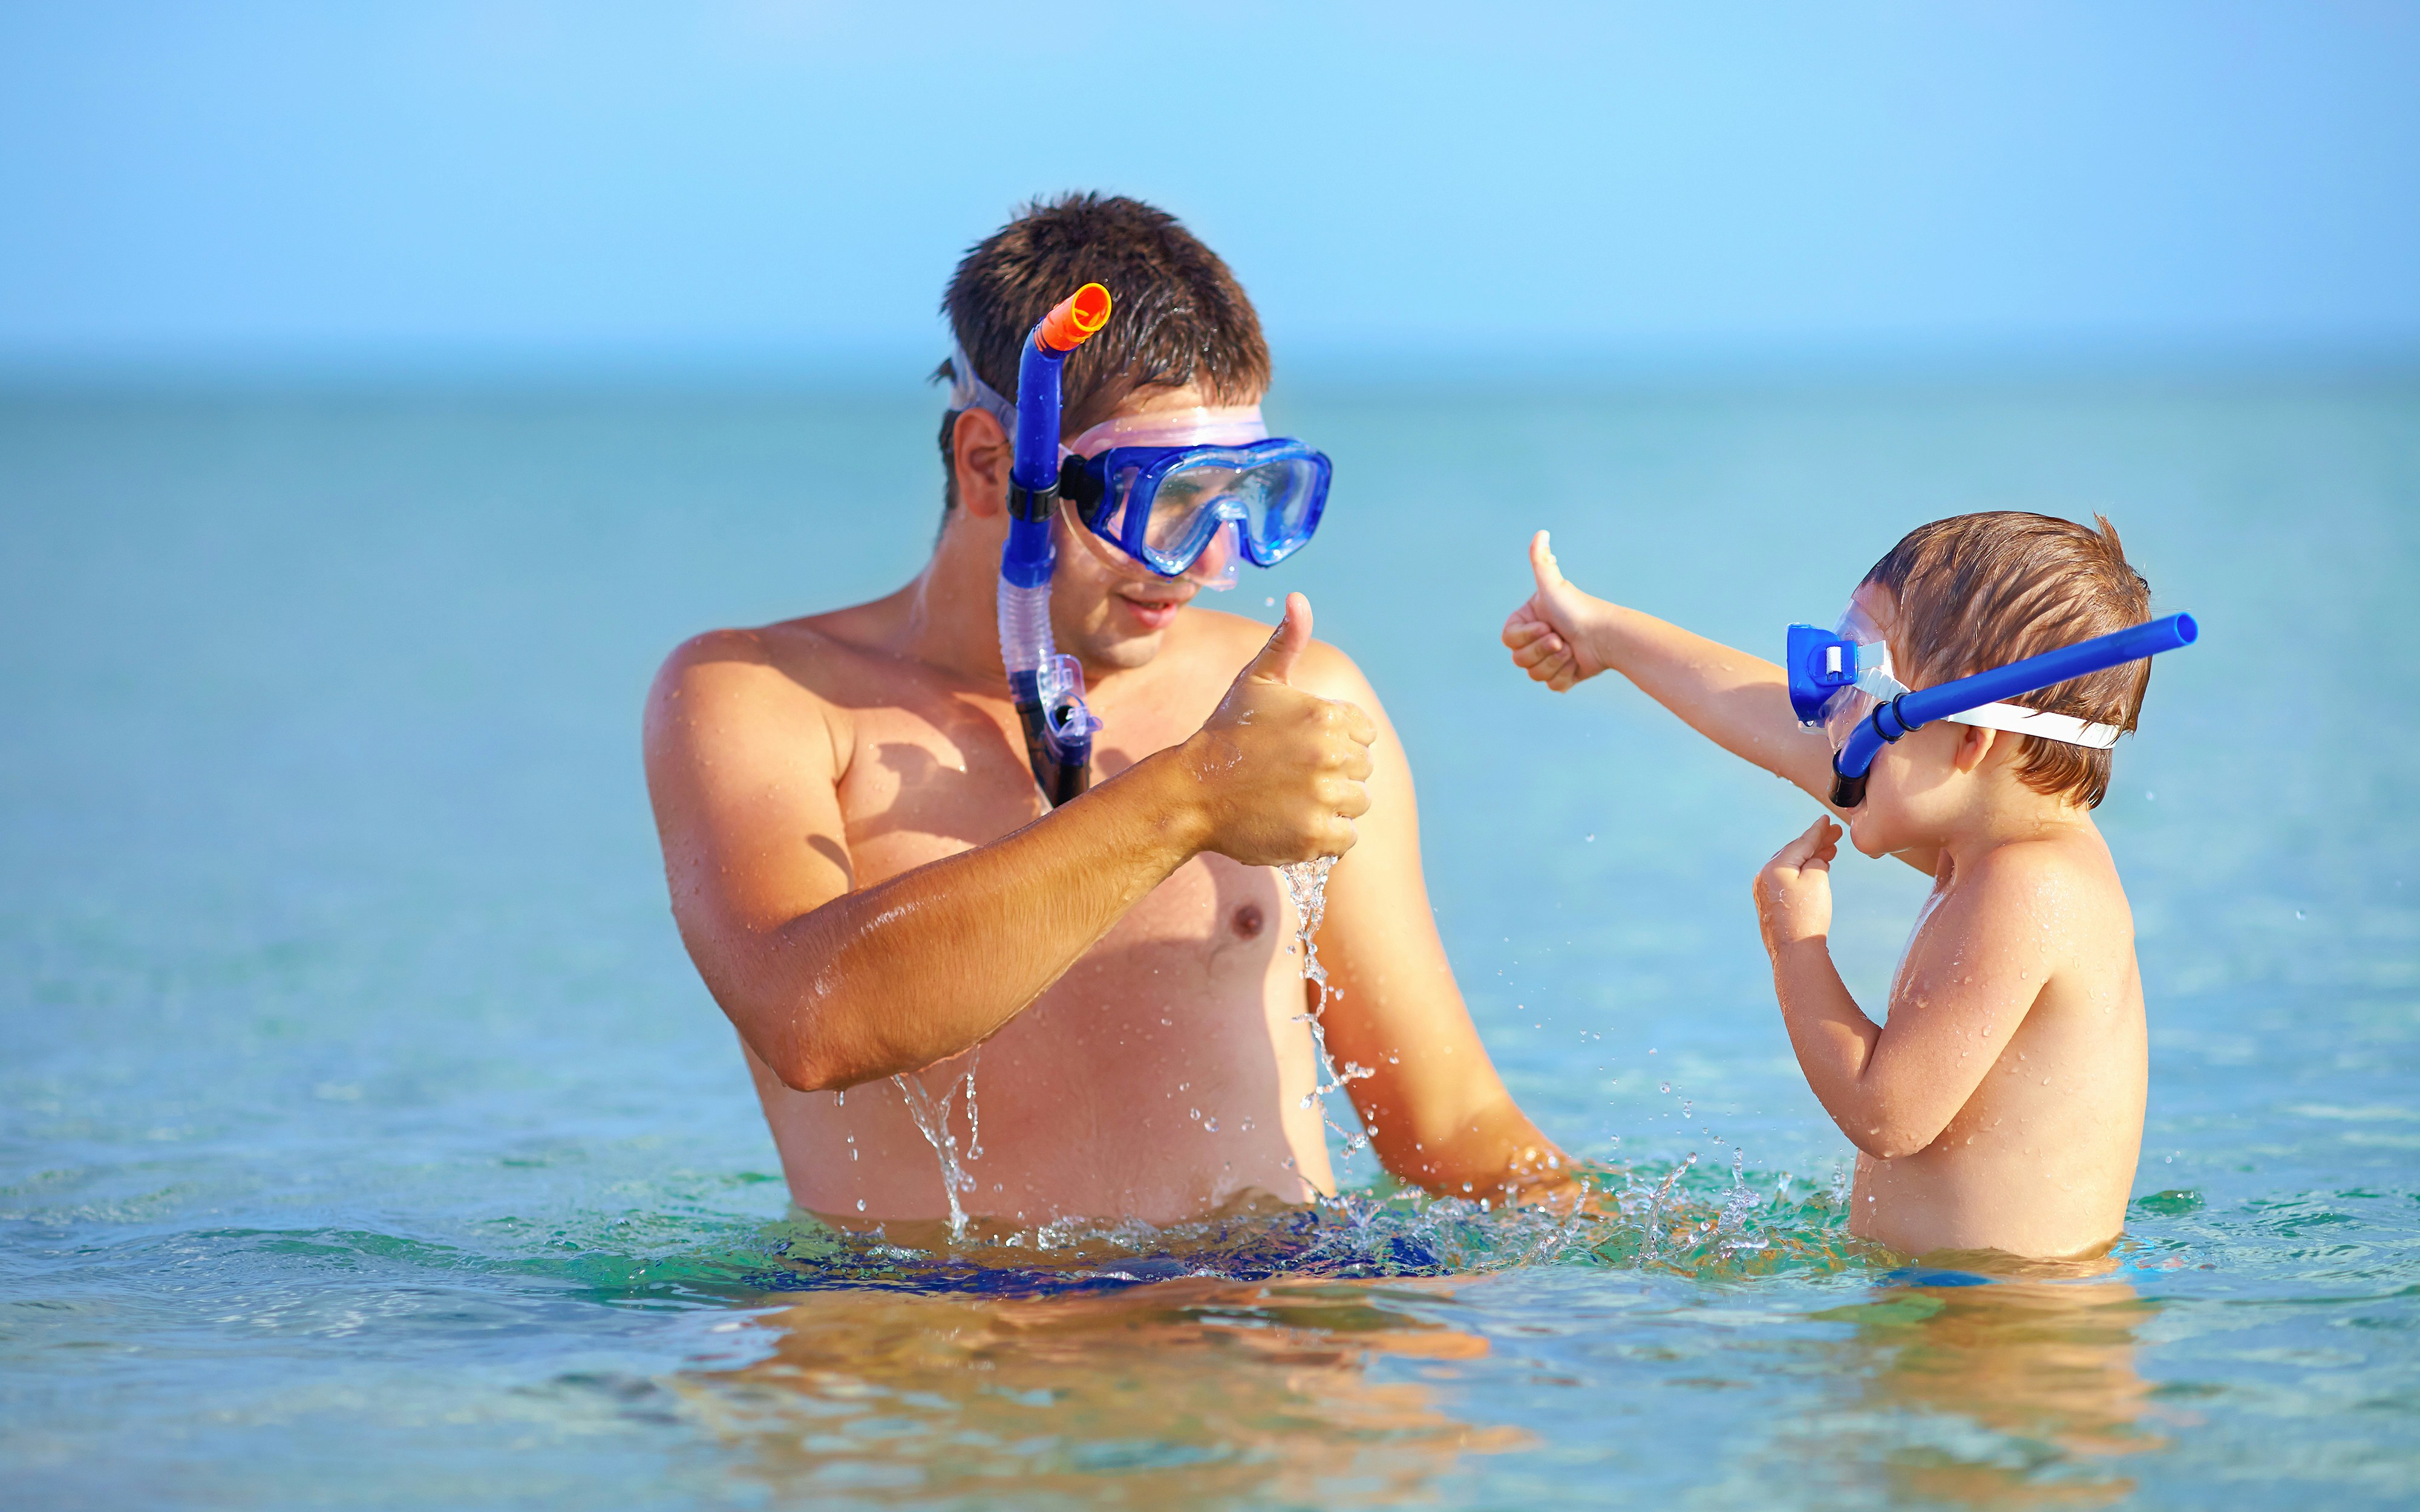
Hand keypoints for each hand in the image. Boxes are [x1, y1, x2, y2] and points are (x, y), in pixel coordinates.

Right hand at [1183, 593, 1376, 866]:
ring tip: (1292, 799)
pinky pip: (1345, 839)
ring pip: (1357, 803)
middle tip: (1291, 775)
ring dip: (1331, 805)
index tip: (1302, 748)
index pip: (1364, 734)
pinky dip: (1325, 837)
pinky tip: (1293, 822)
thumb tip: (1299, 599)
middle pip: (1362, 769)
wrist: (1191, 792)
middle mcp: (1330, 755)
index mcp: (1325, 716)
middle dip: (1334, 773)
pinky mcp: (1315, 836)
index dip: (1337, 741)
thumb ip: (1285, 641)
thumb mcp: (1256, 680)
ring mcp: (1323, 797)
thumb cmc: (1226, 734)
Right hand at [1502, 530, 1608, 691]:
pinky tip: (1578, 663)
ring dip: (1556, 663)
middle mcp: (1536, 639)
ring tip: (1573, 650)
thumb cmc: (1579, 609)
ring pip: (1534, 674)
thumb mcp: (1553, 586)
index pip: (1509, 640)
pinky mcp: (1562, 676)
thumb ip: (1540, 561)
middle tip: (1563, 639)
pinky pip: (1551, 685)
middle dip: (1543, 651)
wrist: (1607, 636)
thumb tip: (1542, 532)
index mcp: (1528, 621)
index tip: (1548, 626)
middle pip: (1519, 660)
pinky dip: (1566, 675)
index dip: (1527, 637)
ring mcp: (1548, 659)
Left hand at [1755, 816, 1840, 951]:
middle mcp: (1764, 875)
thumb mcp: (1817, 880)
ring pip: (1790, 866)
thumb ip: (1816, 862)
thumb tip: (1815, 860)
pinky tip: (1814, 870)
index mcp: (1775, 866)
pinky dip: (1801, 872)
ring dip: (1810, 858)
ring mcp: (1764, 890)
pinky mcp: (1767, 903)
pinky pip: (1786, 879)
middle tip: (1835, 835)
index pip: (1801, 843)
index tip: (1826, 820)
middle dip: (1815, 843)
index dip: (1816, 831)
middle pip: (1794, 852)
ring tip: (1830, 851)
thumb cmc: (1808, 915)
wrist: (1795, 951)